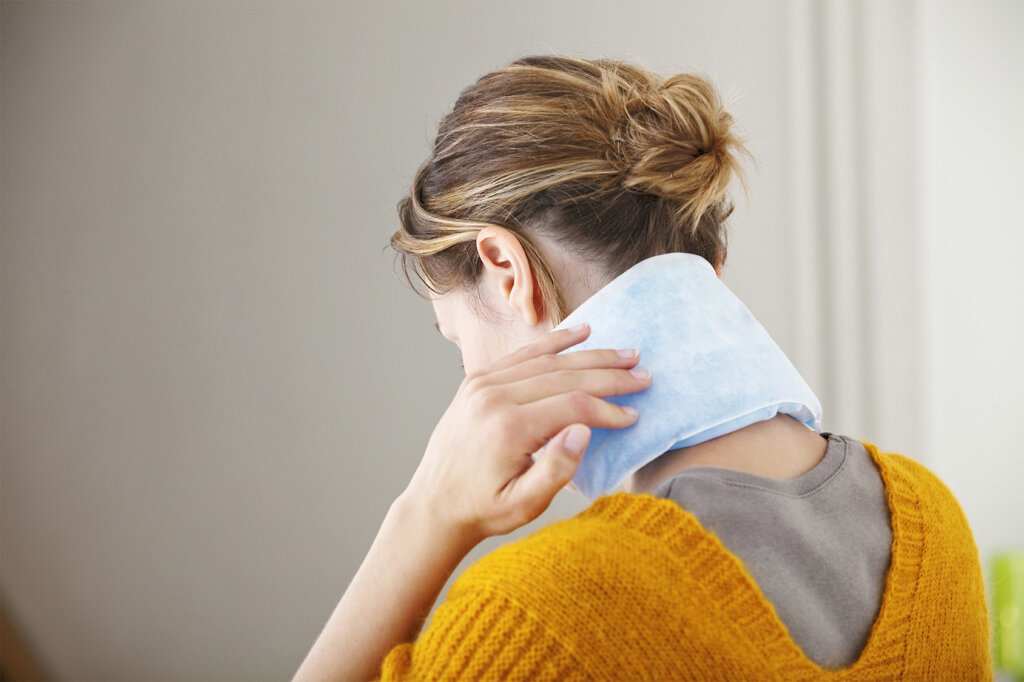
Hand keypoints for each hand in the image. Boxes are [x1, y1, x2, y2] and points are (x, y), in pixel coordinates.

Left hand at [400, 323, 651, 545]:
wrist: (434, 503)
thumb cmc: (483, 509)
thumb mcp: (523, 506)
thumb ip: (556, 472)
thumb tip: (584, 431)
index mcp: (508, 428)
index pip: (572, 406)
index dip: (607, 409)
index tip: (634, 415)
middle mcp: (494, 398)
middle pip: (564, 376)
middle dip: (608, 375)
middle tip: (643, 373)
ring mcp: (483, 384)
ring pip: (547, 361)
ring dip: (590, 355)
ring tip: (626, 354)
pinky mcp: (478, 381)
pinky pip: (523, 355)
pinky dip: (555, 343)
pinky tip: (582, 332)